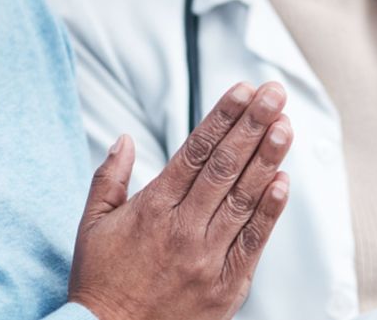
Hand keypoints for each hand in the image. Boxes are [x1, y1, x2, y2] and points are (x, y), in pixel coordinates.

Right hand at [67, 82, 292, 319]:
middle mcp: (183, 229)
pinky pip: (252, 242)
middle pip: (225, 167)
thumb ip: (109, 179)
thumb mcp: (92, 227)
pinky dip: (270, 212)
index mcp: (152, 209)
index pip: (195, 151)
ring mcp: (207, 258)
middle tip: (274, 94)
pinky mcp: (226, 286)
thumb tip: (124, 139)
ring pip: (244, 199)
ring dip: (268, 158)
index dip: (222, 117)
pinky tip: (283, 182)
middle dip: (253, 125)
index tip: (243, 91)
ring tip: (285, 126)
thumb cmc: (100, 285)